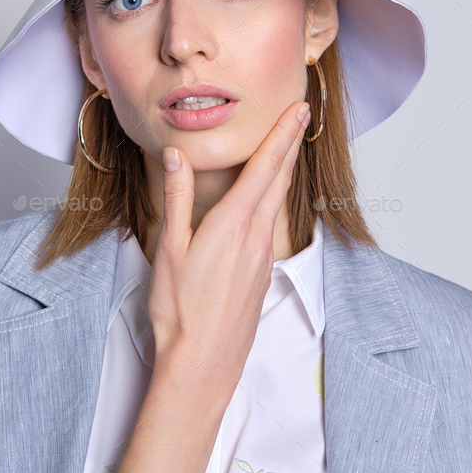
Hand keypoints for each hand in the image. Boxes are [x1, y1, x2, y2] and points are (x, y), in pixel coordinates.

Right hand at [147, 100, 310, 398]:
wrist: (203, 362)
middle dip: (291, 144)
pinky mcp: (262, 273)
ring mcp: (263, 256)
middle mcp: (256, 236)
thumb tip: (179, 156)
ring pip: (279, 202)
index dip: (282, 135)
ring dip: (286, 170)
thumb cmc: (180, 310)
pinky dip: (276, 199)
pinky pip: (273, 224)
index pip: (264, 167)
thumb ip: (177, 199)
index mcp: (234, 223)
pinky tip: (269, 199)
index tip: (297, 110)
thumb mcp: (170, 249)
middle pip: (280, 179)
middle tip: (302, 116)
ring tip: (290, 148)